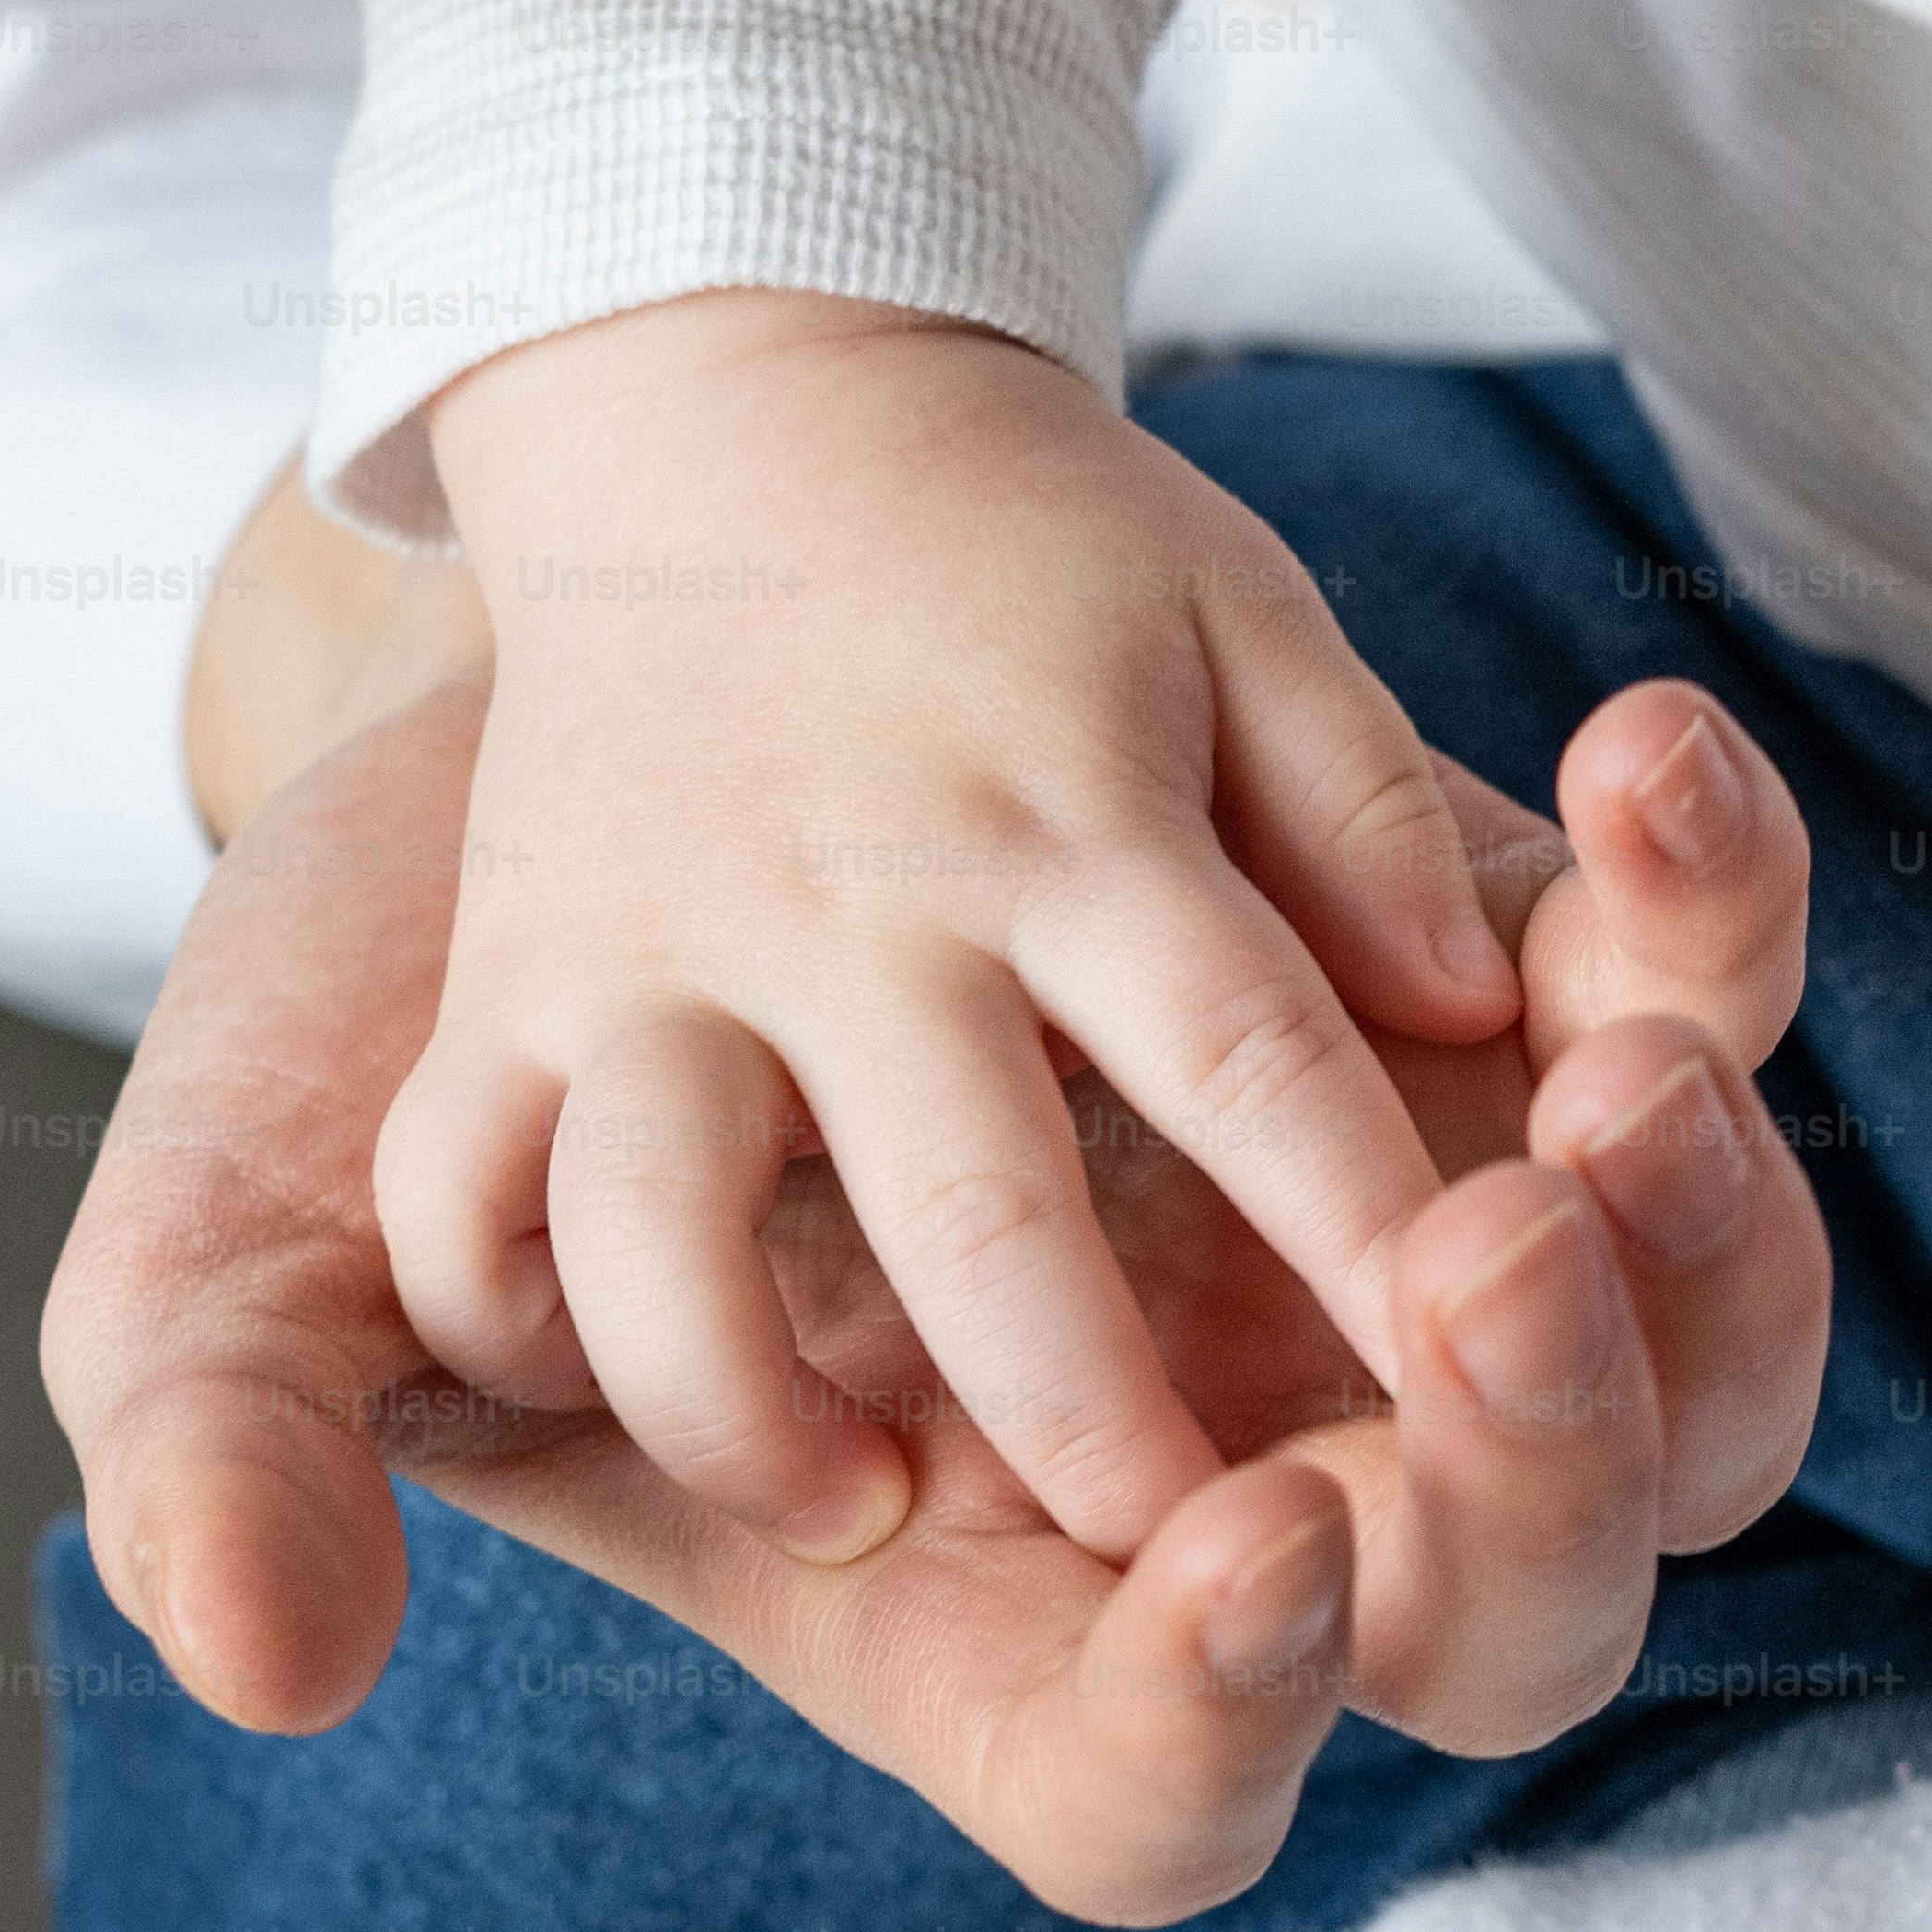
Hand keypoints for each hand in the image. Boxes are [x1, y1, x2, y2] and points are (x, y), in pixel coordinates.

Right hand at [47, 667, 1832, 1924]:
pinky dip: (1703, 914)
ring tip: (1622, 1062)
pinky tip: (1632, 755)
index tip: (1253, 1543)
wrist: (590, 679)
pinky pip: (1693, 1018)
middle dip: (1544, 1458)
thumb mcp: (287, 1213)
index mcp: (986, 1602)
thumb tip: (258, 1657)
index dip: (1227, 1712)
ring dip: (1699, 1229)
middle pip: (1519, 1607)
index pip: (1159, 1790)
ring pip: (1680, 1351)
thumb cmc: (438, 1020)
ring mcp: (1408, 1268)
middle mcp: (1242, 1467)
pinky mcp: (1516, 1033)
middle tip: (1484, 1257)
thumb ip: (242, 1437)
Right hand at [376, 291, 1543, 1567]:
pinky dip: (503, 1303)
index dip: (1348, 1223)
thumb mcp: (1238, 613)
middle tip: (1190, 1550)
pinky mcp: (509, 973)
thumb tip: (1468, 995)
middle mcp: (860, 899)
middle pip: (976, 1197)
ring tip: (859, 1518)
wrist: (721, 381)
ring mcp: (660, 942)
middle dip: (1081, 1396)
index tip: (1436, 1368)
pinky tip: (584, 1403)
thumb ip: (1360, 814)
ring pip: (670, 1216)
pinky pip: (463, 1181)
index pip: (1245, 1055)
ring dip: (747, 1396)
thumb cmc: (1036, 560)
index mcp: (1075, 821)